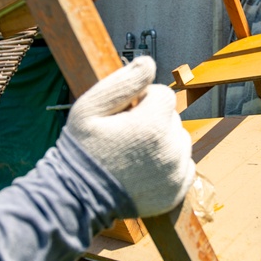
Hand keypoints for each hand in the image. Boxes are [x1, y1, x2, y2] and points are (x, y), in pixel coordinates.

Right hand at [66, 56, 194, 216]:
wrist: (77, 198)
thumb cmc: (81, 150)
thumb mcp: (89, 108)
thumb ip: (123, 82)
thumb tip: (148, 62)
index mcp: (152, 125)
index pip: (164, 95)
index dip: (143, 100)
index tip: (125, 114)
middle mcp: (171, 150)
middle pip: (173, 119)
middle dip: (154, 121)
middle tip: (126, 136)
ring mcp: (175, 174)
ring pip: (180, 142)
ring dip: (162, 142)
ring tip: (133, 153)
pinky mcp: (176, 192)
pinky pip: (183, 167)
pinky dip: (168, 166)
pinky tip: (144, 169)